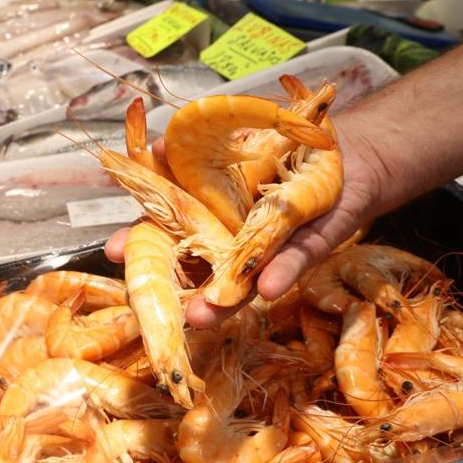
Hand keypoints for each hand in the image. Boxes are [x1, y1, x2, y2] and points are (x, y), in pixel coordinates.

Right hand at [104, 118, 394, 326]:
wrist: (347, 159)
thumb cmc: (282, 153)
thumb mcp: (234, 145)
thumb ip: (197, 154)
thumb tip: (160, 146)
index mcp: (209, 217)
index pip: (168, 233)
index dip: (141, 243)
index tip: (114, 250)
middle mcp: (234, 243)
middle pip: (199, 271)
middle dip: (174, 290)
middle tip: (148, 302)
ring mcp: (270, 251)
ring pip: (242, 282)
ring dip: (223, 301)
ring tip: (200, 317)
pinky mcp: (310, 248)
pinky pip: (297, 261)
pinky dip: (283, 273)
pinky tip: (266, 287)